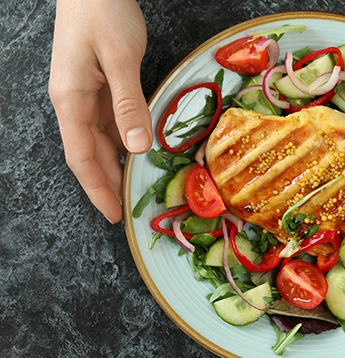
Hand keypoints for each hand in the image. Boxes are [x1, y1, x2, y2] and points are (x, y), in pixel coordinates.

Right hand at [49, 0, 150, 222]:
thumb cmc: (101, 12)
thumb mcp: (119, 59)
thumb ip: (128, 104)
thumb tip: (136, 147)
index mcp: (71, 100)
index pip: (81, 158)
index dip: (97, 189)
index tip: (112, 214)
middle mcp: (74, 102)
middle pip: (90, 154)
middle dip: (108, 183)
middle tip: (128, 210)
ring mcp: (86, 94)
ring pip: (100, 140)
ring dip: (116, 164)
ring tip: (135, 187)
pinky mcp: (100, 85)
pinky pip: (110, 122)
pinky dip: (123, 141)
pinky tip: (138, 151)